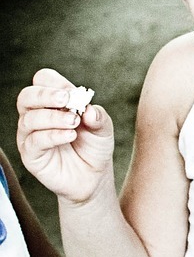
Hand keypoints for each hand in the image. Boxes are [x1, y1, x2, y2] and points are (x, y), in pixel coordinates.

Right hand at [15, 68, 114, 203]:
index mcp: (52, 103)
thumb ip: (98, 116)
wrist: (93, 175)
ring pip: (29, 119)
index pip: (42, 81)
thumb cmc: (94, 146)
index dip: (56, 83)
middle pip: (27, 96)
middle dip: (46, 95)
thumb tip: (89, 109)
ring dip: (53, 117)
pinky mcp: (30, 155)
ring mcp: (30, 135)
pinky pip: (34, 141)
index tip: (74, 93)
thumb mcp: (103, 128)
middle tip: (67, 99)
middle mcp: (36, 116)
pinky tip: (70, 136)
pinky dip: (53, 136)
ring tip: (75, 122)